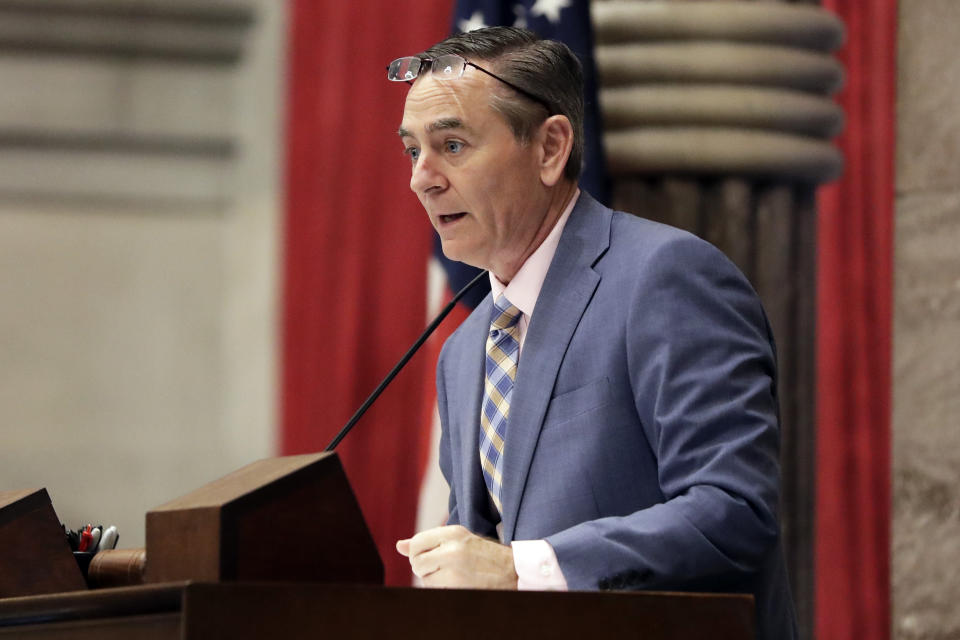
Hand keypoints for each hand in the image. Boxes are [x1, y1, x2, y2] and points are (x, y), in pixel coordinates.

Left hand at [396, 525, 517, 588]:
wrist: (513, 572)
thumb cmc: (483, 554)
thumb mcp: (459, 540)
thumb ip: (429, 541)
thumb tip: (398, 546)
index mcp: (452, 532)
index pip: (416, 542)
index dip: (416, 552)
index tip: (428, 556)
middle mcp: (451, 549)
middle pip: (416, 562)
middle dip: (424, 568)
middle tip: (441, 567)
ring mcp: (454, 569)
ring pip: (425, 579)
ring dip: (434, 580)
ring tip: (453, 575)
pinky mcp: (456, 587)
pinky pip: (435, 589)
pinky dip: (442, 589)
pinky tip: (458, 583)